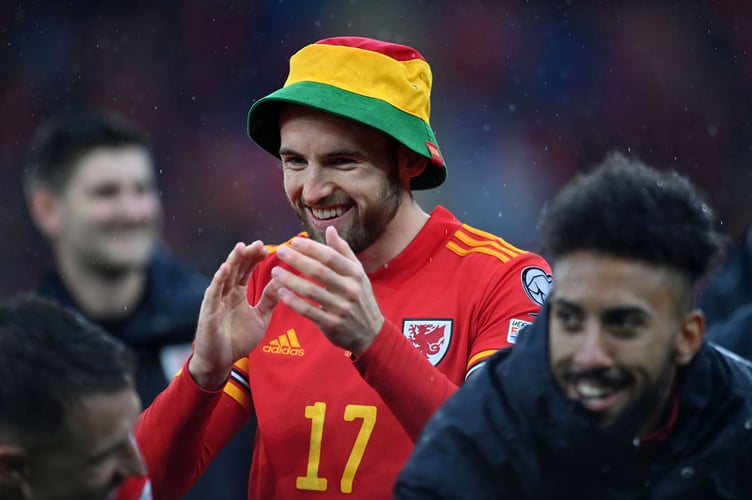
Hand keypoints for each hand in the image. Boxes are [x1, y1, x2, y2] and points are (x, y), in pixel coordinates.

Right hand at [189, 241, 279, 388]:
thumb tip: (283, 280)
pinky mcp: (208, 311)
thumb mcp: (260, 317)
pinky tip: (225, 268)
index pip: (246, 271)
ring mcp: (216, 301)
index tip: (267, 249)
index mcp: (237, 294)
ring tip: (241, 247)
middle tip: (259, 243)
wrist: (220, 361)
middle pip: (236, 269)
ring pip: (224, 277)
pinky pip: (213, 293)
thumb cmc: (238, 339)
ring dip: (233, 261)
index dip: (255, 259)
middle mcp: (225, 293)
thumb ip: (270, 299)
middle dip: (246, 255)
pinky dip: (219, 280)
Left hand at [271, 226, 383, 355]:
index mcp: (356, 274)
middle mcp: (350, 289)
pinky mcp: (332, 324)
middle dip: (297, 259)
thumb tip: (330, 229)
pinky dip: (293, 301)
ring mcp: (341, 308)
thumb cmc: (360, 298)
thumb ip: (343, 251)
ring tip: (275, 272)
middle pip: (319, 271)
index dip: (311, 248)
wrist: (371, 333)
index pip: (331, 256)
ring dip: (290, 280)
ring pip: (311, 290)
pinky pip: (308, 311)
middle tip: (280, 252)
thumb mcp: (358, 273)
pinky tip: (280, 293)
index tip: (294, 241)